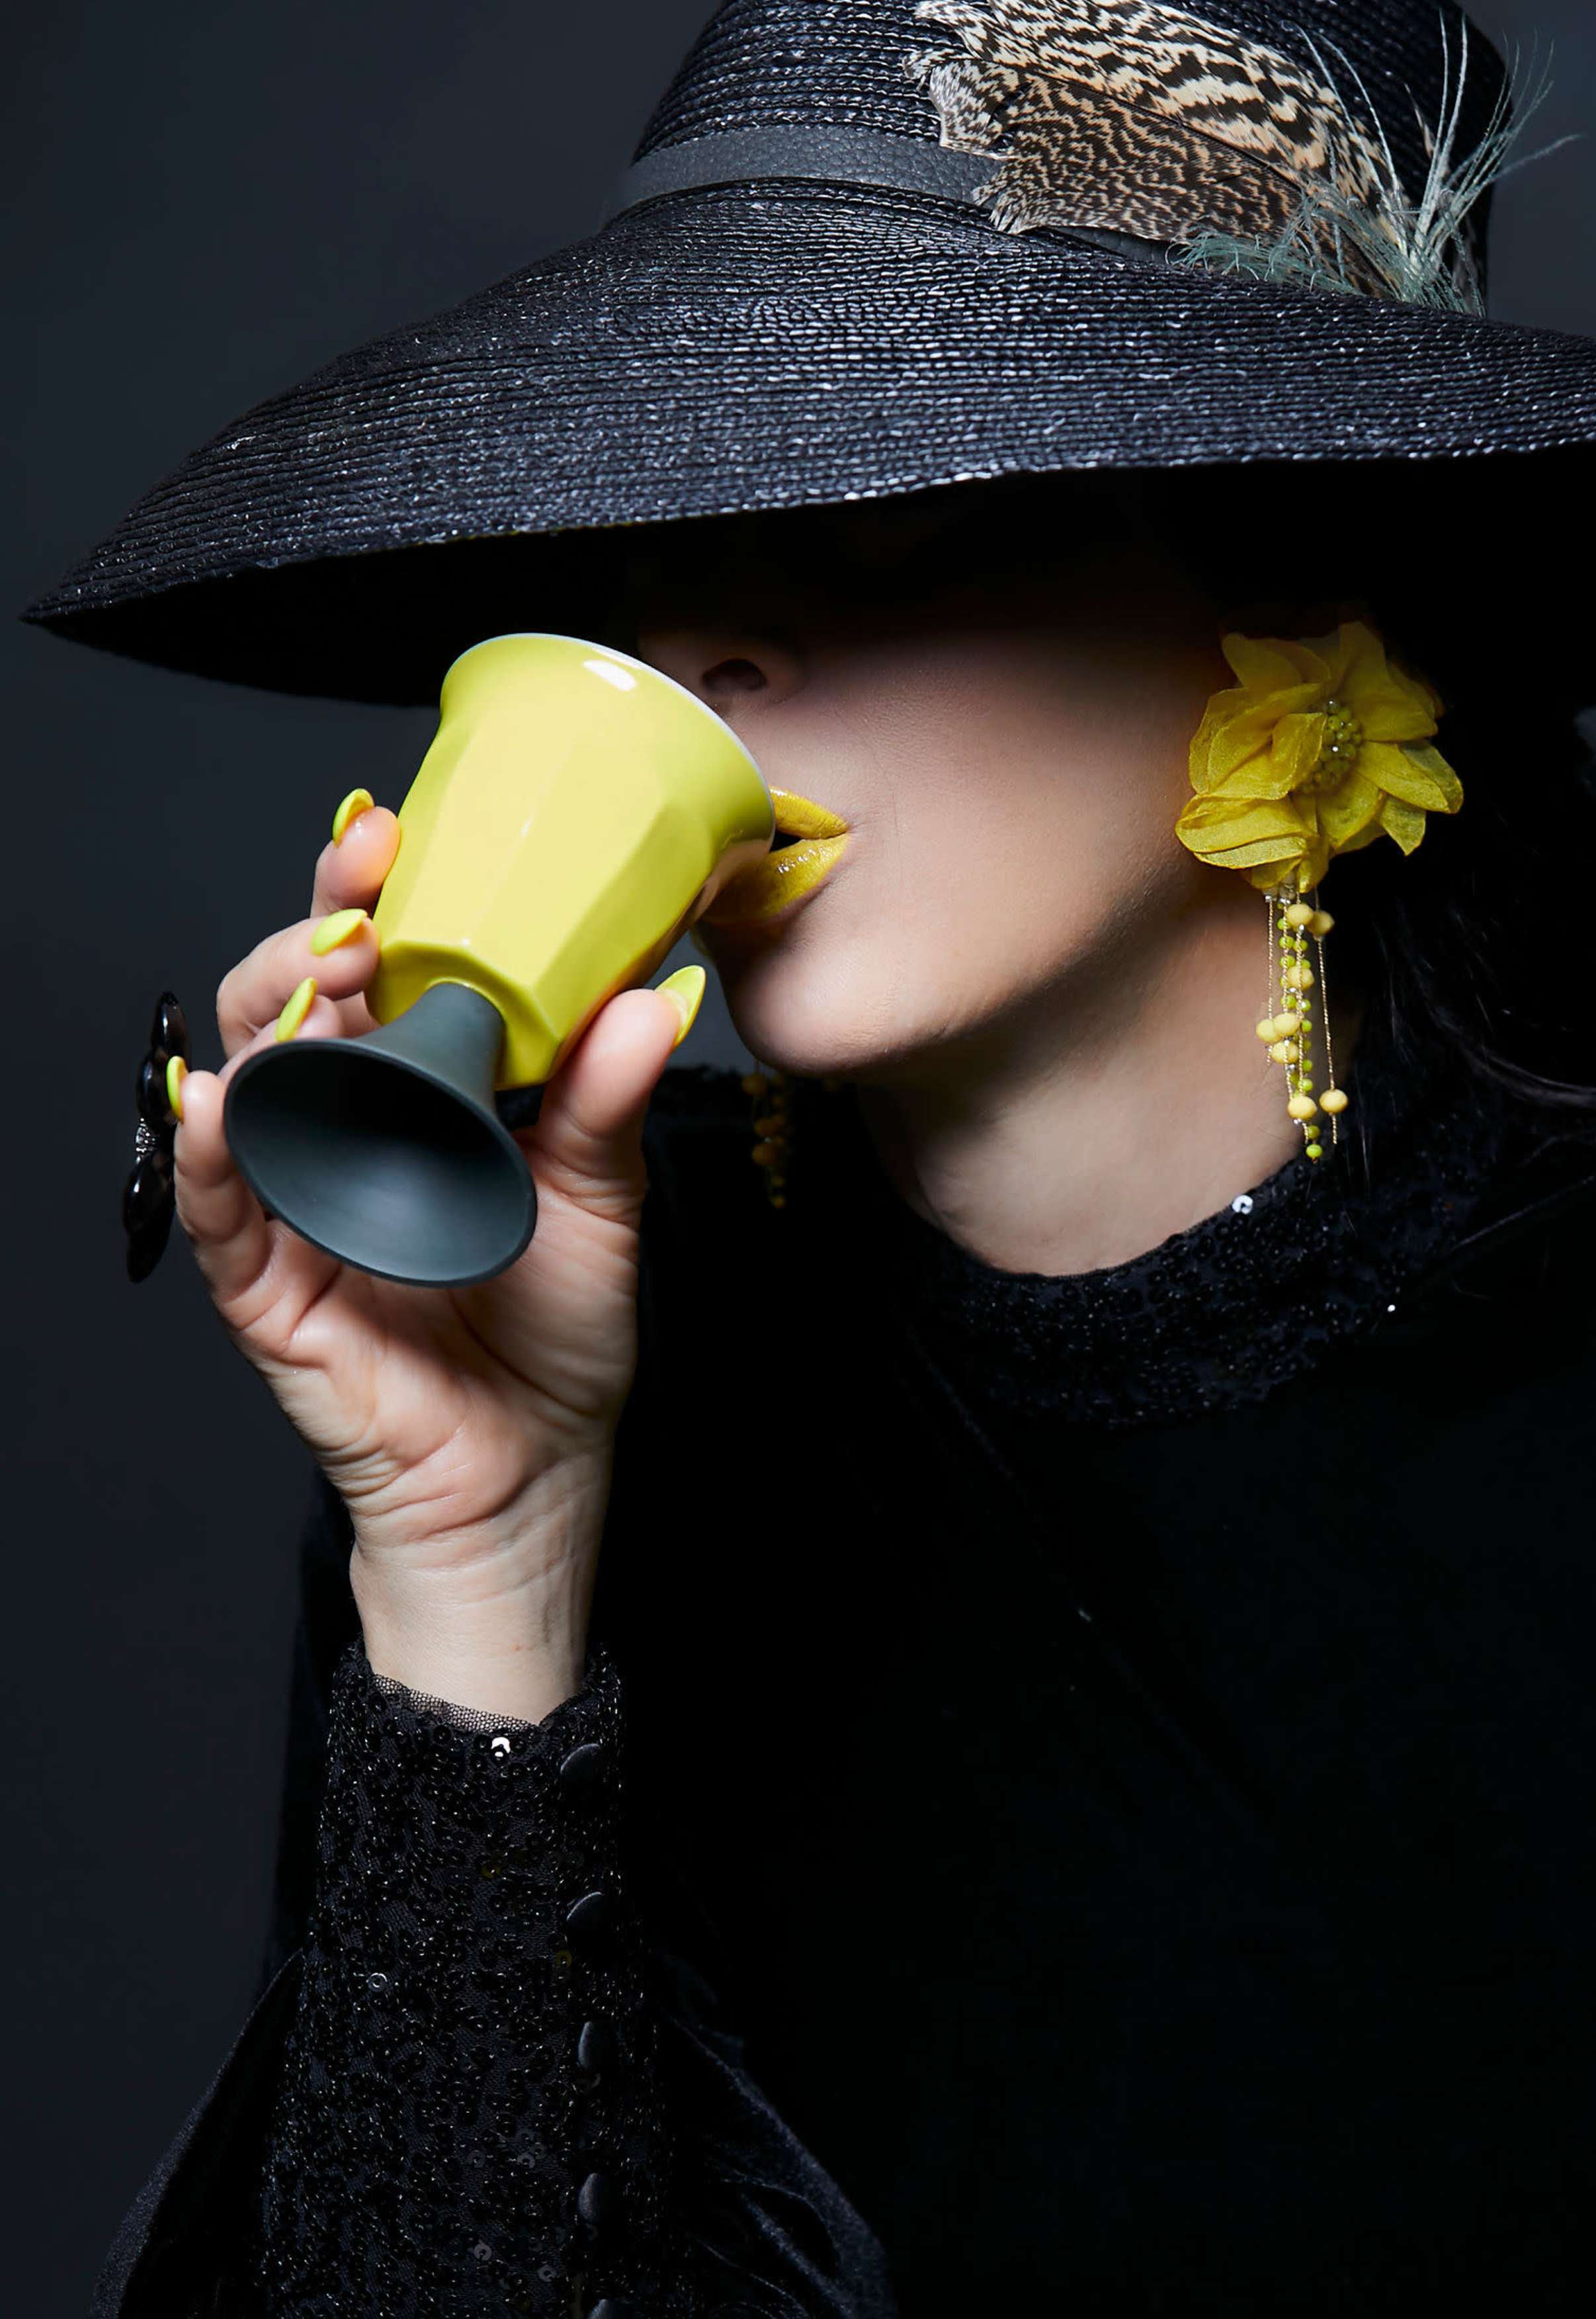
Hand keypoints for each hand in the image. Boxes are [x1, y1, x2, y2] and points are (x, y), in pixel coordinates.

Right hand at [177, 802, 700, 1719]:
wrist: (532, 1482)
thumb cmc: (556, 1346)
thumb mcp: (603, 1209)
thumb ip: (611, 1104)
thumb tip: (657, 995)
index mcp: (420, 1097)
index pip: (379, 973)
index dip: (379, 899)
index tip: (405, 836)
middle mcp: (347, 1132)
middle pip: (297, 1003)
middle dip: (319, 928)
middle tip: (365, 883)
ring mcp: (296, 1205)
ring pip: (248, 1079)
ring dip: (272, 1010)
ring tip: (320, 970)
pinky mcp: (265, 1287)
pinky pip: (220, 1211)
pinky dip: (215, 1151)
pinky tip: (226, 1102)